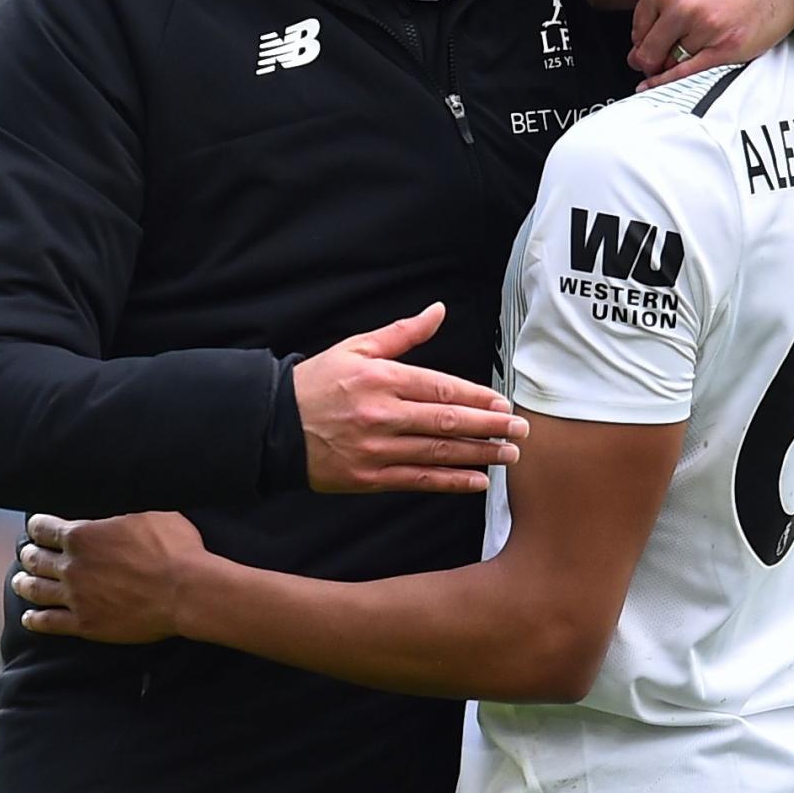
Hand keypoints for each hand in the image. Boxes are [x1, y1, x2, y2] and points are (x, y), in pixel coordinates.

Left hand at [13, 511, 205, 643]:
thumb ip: (121, 505)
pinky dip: (35, 619)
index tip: (35, 527)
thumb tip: (117, 489)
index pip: (44, 528)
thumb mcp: (148, 510)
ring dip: (24, 583)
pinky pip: (50, 623)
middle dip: (29, 554)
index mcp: (81, 534)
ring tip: (19, 581)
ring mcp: (75, 597)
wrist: (185, 591)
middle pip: (36, 559)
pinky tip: (28, 617)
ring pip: (37, 590)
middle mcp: (71, 566)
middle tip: (27, 553)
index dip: (37, 526)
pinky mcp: (85, 624)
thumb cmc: (174, 546)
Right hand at [293, 303, 526, 494]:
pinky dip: (450, 482)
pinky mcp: (368, 478)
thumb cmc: (317, 383)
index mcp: (381, 379)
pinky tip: (477, 481)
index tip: (503, 403)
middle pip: (447, 421)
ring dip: (479, 454)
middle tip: (521, 430)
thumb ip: (402, 333)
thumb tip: (438, 310)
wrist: (272, 426)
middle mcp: (382, 414)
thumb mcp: (356, 347)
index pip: (441, 387)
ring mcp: (376, 449)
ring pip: (438, 453)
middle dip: (489, 427)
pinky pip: (418, 481)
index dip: (477, 397)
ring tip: (509, 455)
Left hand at [628, 0, 793, 88]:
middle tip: (650, 66)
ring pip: (672, 63)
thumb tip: (637, 48)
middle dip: (648, 62)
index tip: (644, 49)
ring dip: (673, 66)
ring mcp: (704, 28)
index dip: (641, 42)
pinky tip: (658, 85)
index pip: (637, 28)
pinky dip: (669, 82)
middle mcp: (681, 6)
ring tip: (686, 56)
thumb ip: (661, 5)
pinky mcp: (727, 47)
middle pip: (649, 51)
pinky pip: (688, 73)